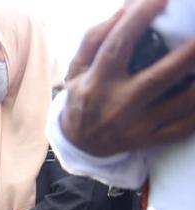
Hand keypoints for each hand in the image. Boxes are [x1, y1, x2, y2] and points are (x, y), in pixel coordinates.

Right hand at [61, 0, 194, 156]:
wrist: (81, 146)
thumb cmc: (83, 97)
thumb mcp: (76, 69)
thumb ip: (94, 38)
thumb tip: (125, 10)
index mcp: (97, 82)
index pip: (117, 46)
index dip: (139, 19)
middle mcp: (118, 105)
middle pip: (160, 77)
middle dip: (189, 54)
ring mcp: (137, 126)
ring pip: (182, 103)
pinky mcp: (150, 139)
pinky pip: (186, 126)